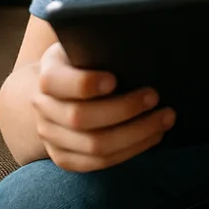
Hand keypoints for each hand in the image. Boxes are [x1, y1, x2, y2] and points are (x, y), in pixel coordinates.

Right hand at [30, 42, 174, 171]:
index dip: (84, 84)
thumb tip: (144, 44)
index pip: (55, 81)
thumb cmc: (88, 61)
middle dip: (123, 109)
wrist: (60, 90)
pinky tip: (153, 136)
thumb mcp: (89, 46)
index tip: (114, 80)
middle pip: (79, 117)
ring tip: (165, 118)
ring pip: (93, 145)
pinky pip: (97, 163)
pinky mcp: (64, 157)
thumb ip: (104, 46)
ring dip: (135, 134)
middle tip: (155, 97)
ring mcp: (50, 135)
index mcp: (48, 74)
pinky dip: (130, 151)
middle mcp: (43, 107)